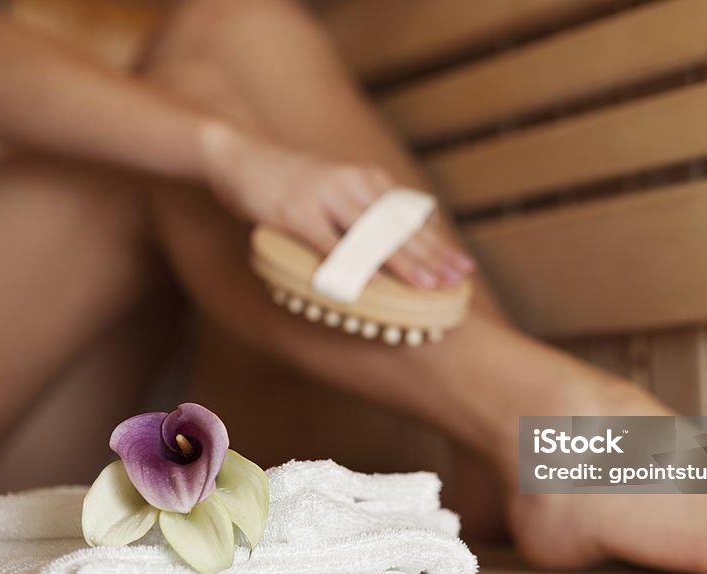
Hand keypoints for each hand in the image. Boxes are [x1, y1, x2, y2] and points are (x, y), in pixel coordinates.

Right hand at [200, 122, 474, 287]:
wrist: (243, 154)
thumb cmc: (294, 182)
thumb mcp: (339, 189)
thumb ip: (366, 214)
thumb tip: (400, 249)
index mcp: (368, 181)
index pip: (410, 218)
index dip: (438, 244)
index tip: (463, 268)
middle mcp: (352, 185)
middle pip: (397, 227)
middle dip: (430, 256)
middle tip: (454, 281)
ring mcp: (323, 197)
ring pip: (368, 235)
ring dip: (399, 262)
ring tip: (423, 285)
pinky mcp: (295, 212)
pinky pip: (326, 242)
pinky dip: (347, 263)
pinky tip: (367, 282)